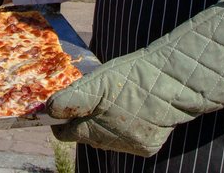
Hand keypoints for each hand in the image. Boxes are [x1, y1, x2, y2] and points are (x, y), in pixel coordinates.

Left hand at [46, 0, 223, 156]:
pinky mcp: (147, 148)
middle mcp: (107, 144)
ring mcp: (128, 147)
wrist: (174, 82)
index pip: (64, 133)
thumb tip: (49, 110)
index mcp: (91, 129)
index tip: (63, 108)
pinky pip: (129, 141)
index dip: (61, 118)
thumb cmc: (132, 76)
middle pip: (86, 136)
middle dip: (86, 120)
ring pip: (107, 139)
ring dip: (106, 125)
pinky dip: (129, 129)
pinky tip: (136, 111)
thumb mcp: (97, 81)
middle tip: (95, 100)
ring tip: (118, 102)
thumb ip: (70, 99)